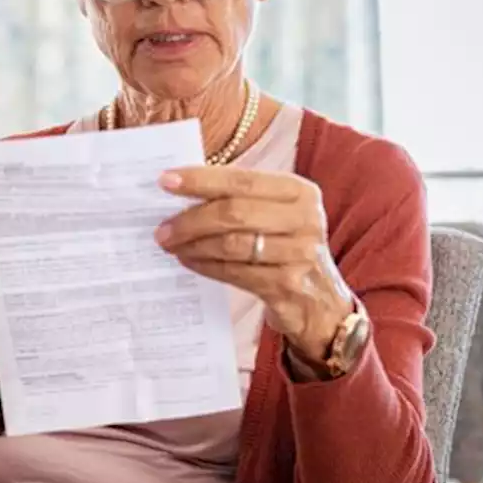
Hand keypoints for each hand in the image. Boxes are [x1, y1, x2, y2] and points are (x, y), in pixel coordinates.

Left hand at [154, 167, 353, 364]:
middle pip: (234, 212)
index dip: (200, 180)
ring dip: (193, 244)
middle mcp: (305, 219)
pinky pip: (235, 272)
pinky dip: (206, 265)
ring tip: (170, 245)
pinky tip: (189, 261)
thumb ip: (240, 199)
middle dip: (191, 219)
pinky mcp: (287, 285)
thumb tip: (181, 188)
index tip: (165, 181)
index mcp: (299, 191)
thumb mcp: (277, 215)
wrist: (321, 303)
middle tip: (161, 228)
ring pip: (232, 244)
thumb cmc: (286, 247)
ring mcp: (300, 254)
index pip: (242, 180)